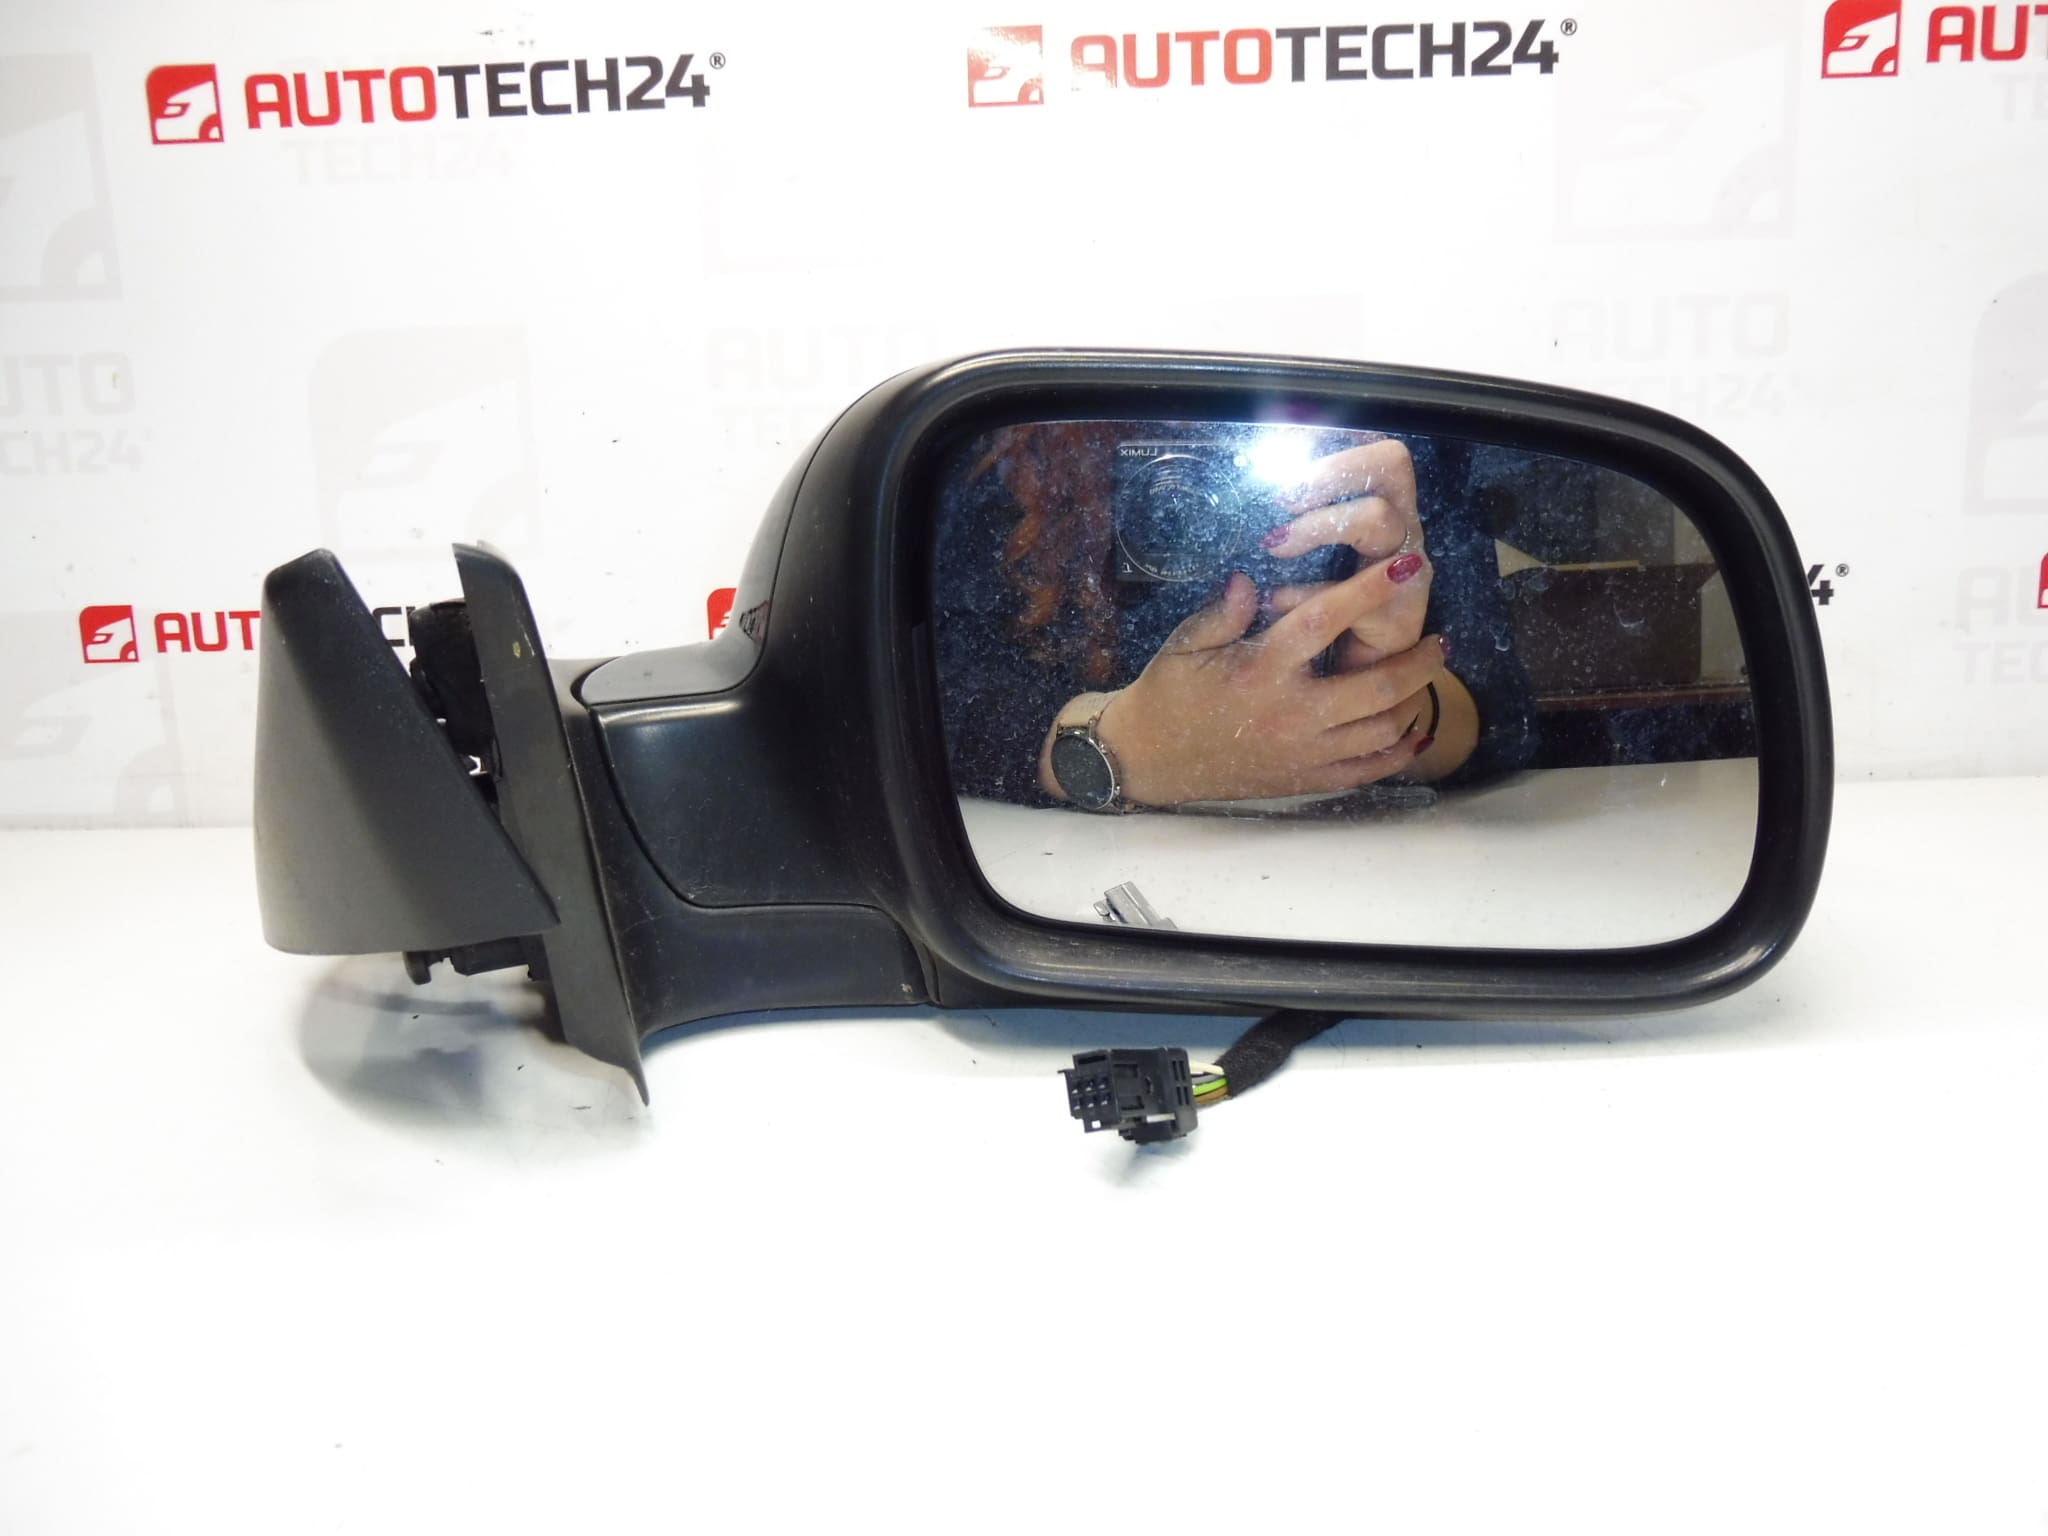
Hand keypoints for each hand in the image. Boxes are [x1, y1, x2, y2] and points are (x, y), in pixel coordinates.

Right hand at [1067, 566, 1446, 805]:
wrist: (1152, 760)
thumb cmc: (1169, 693)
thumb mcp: (1184, 644)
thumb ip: (1223, 612)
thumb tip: (1250, 578)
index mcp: (1261, 669)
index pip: (1325, 620)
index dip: (1369, 590)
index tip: (1406, 566)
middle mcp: (1291, 712)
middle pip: (1377, 686)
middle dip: (1419, 660)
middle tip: (1440, 640)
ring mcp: (1304, 751)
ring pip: (1382, 729)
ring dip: (1414, 701)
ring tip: (1426, 677)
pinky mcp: (1307, 779)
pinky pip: (1368, 770)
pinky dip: (1398, 752)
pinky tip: (1413, 731)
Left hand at [1264, 437, 1427, 663]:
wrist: (1345, 690)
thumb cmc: (1309, 613)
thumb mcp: (1291, 566)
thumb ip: (1281, 530)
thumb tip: (1249, 489)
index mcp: (1381, 507)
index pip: (1380, 454)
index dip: (1340, 451)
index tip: (1287, 465)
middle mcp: (1401, 530)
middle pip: (1392, 465)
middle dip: (1334, 473)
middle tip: (1282, 496)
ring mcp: (1408, 571)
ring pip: (1379, 519)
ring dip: (1321, 525)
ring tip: (1274, 543)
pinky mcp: (1401, 617)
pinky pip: (1360, 593)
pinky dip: (1307, 594)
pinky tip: (1276, 601)